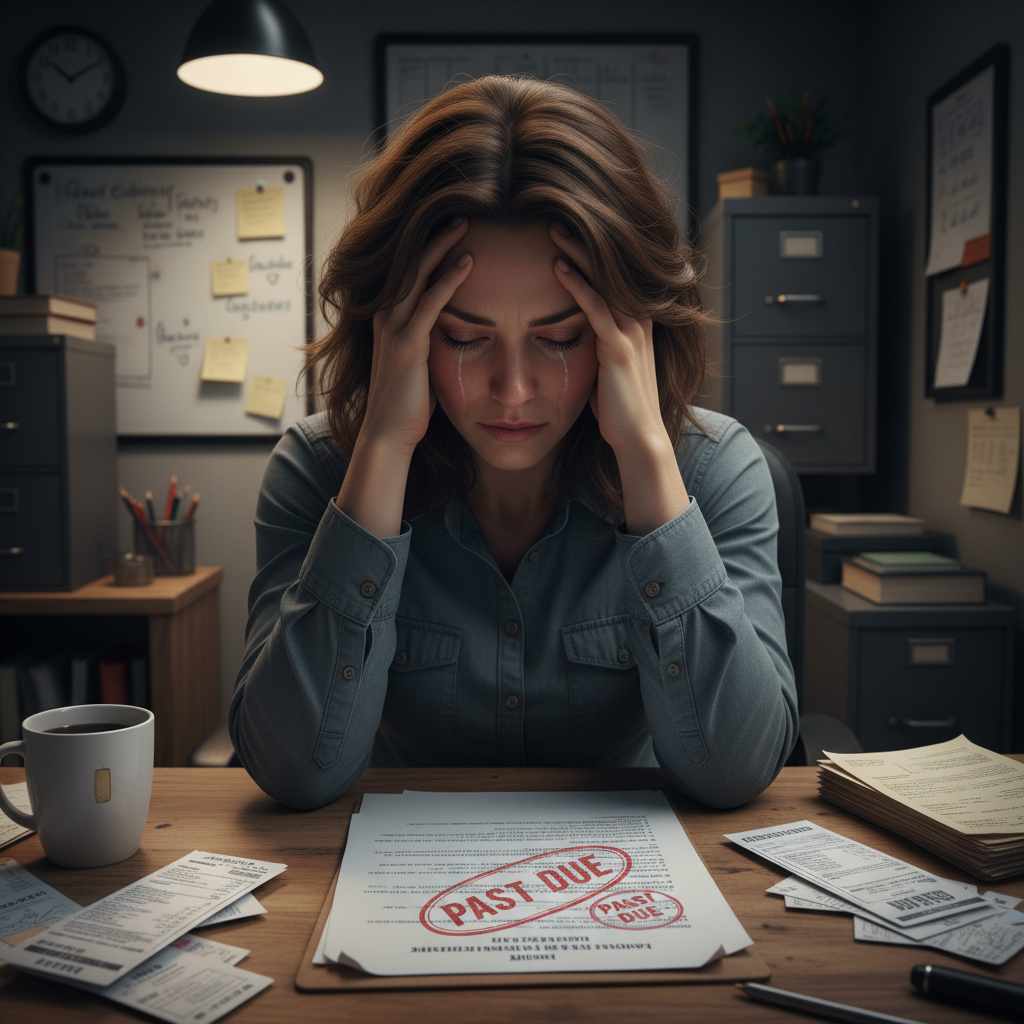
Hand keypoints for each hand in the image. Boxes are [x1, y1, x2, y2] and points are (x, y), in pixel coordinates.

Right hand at [360, 217, 472, 453]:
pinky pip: (430, 303)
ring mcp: (394, 329)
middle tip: (459, 207)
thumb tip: (454, 325)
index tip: (450, 220)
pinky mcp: (407, 344)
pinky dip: (449, 279)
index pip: (406, 269)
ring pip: (417, 274)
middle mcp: (385, 316)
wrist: (389, 433)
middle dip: (432, 233)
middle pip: (408, 261)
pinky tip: (468, 262)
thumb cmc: (409, 401)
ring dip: (442, 245)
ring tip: (465, 221)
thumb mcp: (419, 360)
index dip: (426, 243)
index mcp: (387, 317)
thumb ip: (429, 336)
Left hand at [550, 223, 687, 533]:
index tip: (566, 226)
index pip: (613, 275)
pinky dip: (578, 286)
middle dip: (586, 239)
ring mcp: (631, 334)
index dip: (591, 249)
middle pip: (611, 268)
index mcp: (635, 323)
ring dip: (579, 252)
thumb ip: (595, 346)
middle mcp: (637, 322)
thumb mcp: (605, 368)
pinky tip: (558, 268)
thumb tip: (574, 336)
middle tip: (557, 212)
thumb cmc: (618, 409)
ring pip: (604, 280)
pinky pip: (597, 309)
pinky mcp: (619, 350)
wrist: (638, 439)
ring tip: (554, 227)